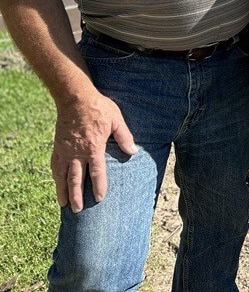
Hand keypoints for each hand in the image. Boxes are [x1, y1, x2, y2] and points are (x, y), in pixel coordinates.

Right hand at [52, 91, 136, 211]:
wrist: (74, 98)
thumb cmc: (98, 108)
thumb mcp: (116, 120)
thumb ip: (125, 136)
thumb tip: (133, 151)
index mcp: (93, 148)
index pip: (96, 172)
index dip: (98, 186)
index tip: (99, 199)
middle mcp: (76, 153)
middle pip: (76, 179)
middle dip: (77, 196)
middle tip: (77, 210)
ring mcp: (65, 150)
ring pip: (62, 176)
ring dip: (63, 191)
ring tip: (64, 204)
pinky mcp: (57, 146)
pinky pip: (55, 165)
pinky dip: (55, 177)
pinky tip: (57, 183)